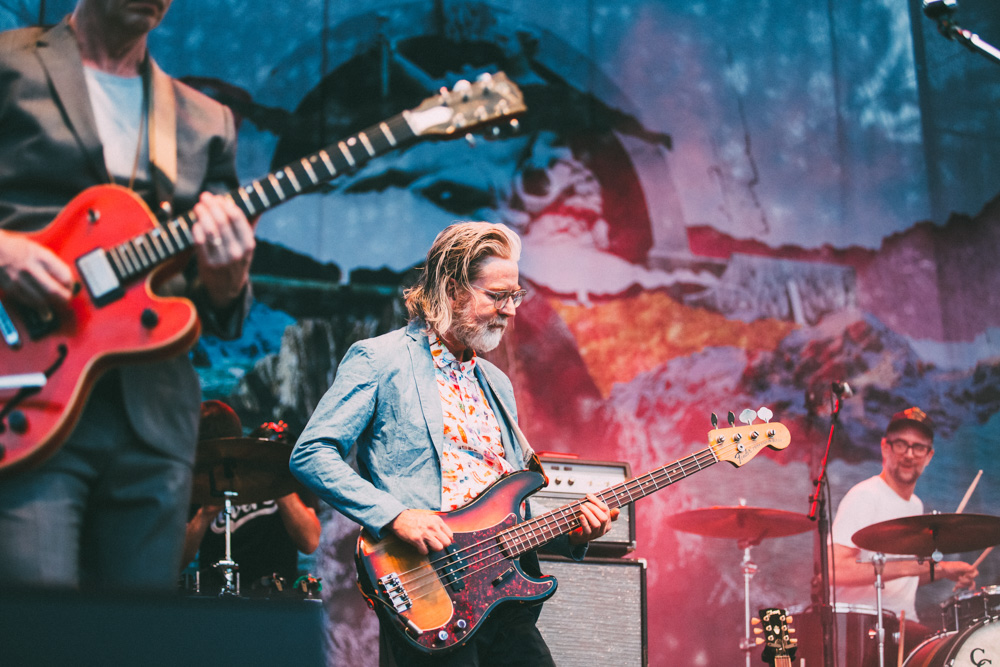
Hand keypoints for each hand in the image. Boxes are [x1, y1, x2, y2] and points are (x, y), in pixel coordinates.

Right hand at [0, 229, 75, 316]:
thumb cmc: (15, 248)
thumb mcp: (37, 249)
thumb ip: (51, 264)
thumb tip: (66, 280)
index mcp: (40, 256)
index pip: (64, 275)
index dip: (70, 285)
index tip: (71, 287)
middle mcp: (30, 268)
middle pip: (54, 290)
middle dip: (64, 299)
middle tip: (66, 300)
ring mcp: (19, 279)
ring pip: (40, 300)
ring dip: (50, 306)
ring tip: (55, 307)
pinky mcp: (9, 287)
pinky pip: (27, 301)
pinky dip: (36, 306)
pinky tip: (41, 309)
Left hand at [189, 192, 255, 308]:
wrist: (227, 289)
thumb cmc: (236, 261)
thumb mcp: (247, 246)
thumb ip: (250, 225)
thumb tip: (258, 205)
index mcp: (248, 245)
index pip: (237, 218)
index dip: (226, 204)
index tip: (218, 197)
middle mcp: (236, 252)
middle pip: (222, 221)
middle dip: (211, 205)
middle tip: (204, 197)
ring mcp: (221, 259)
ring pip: (209, 229)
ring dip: (202, 214)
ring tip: (198, 207)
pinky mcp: (207, 264)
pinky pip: (199, 241)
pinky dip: (196, 228)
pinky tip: (196, 223)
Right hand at [390, 509, 453, 554]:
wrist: (399, 517)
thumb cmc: (414, 519)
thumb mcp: (429, 518)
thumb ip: (438, 526)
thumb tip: (446, 537)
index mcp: (437, 521)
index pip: (450, 535)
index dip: (445, 540)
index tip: (440, 541)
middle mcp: (433, 526)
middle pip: (446, 543)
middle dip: (441, 545)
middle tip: (433, 544)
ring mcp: (425, 533)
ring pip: (439, 548)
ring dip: (433, 549)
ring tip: (427, 545)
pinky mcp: (416, 539)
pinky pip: (425, 551)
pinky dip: (422, 551)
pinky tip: (419, 546)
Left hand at [568, 493, 619, 544]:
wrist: (578, 536)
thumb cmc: (588, 523)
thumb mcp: (597, 516)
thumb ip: (603, 510)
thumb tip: (617, 510)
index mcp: (608, 523)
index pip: (606, 510)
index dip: (597, 502)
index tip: (589, 495)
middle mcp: (603, 529)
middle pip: (603, 518)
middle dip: (594, 508)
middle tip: (585, 503)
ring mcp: (595, 534)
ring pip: (596, 524)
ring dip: (589, 514)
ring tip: (582, 507)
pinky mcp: (586, 536)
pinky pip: (587, 530)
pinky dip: (584, 522)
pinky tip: (581, 516)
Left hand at [939, 560, 977, 590]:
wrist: (942, 571)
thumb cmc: (948, 567)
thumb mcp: (955, 567)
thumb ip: (963, 568)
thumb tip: (971, 568)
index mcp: (966, 567)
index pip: (975, 572)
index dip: (972, 576)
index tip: (966, 576)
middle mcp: (967, 572)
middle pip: (972, 579)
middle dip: (966, 581)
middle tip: (959, 579)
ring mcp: (965, 577)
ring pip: (969, 584)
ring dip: (963, 585)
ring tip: (957, 585)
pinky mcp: (962, 581)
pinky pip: (964, 586)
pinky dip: (959, 587)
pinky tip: (954, 589)